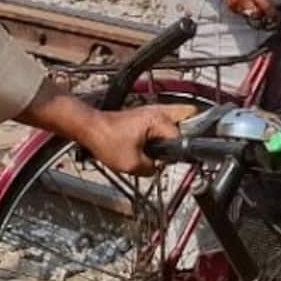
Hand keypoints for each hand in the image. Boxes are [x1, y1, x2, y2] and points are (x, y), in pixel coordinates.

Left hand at [74, 104, 188, 175]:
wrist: (88, 129)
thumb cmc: (106, 139)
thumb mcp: (132, 164)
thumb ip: (151, 168)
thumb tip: (157, 168)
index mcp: (158, 120)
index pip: (180, 138)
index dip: (176, 153)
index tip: (171, 161)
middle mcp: (157, 112)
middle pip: (187, 116)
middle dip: (191, 131)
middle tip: (185, 148)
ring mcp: (151, 112)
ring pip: (176, 118)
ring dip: (177, 131)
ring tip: (173, 147)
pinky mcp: (143, 116)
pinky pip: (163, 122)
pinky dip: (165, 131)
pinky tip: (160, 144)